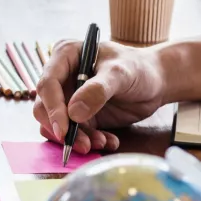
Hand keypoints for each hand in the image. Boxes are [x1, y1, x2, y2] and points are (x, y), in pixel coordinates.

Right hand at [33, 40, 165, 152]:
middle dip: (63, 129)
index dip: (52, 109)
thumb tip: (73, 114)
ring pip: (57, 125)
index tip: (63, 130)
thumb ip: (97, 91)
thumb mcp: (121, 74)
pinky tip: (108, 141)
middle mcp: (61, 77)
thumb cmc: (138, 68)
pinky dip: (89, 141)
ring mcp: (68, 98)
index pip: (47, 84)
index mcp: (65, 56)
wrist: (155, 82)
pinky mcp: (78, 116)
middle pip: (45, 108)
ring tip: (101, 142)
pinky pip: (73, 134)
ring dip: (77, 139)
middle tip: (83, 145)